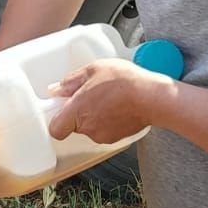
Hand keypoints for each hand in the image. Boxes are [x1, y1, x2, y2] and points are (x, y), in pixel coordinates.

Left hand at [46, 59, 164, 143]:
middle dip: (80, 112)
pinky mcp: (116, 139)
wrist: (152, 97)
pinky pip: (105, 130)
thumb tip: (56, 90)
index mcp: (77, 110)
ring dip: (95, 115)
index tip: (63, 107)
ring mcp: (102, 135)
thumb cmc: (124, 81)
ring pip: (90, 127)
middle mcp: (88, 127)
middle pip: (74, 125)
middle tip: (91, 95)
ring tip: (109, 98)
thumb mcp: (94, 69)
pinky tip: (118, 107)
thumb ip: (71, 81)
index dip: (58, 118)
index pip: (55, 129)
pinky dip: (109, 121)